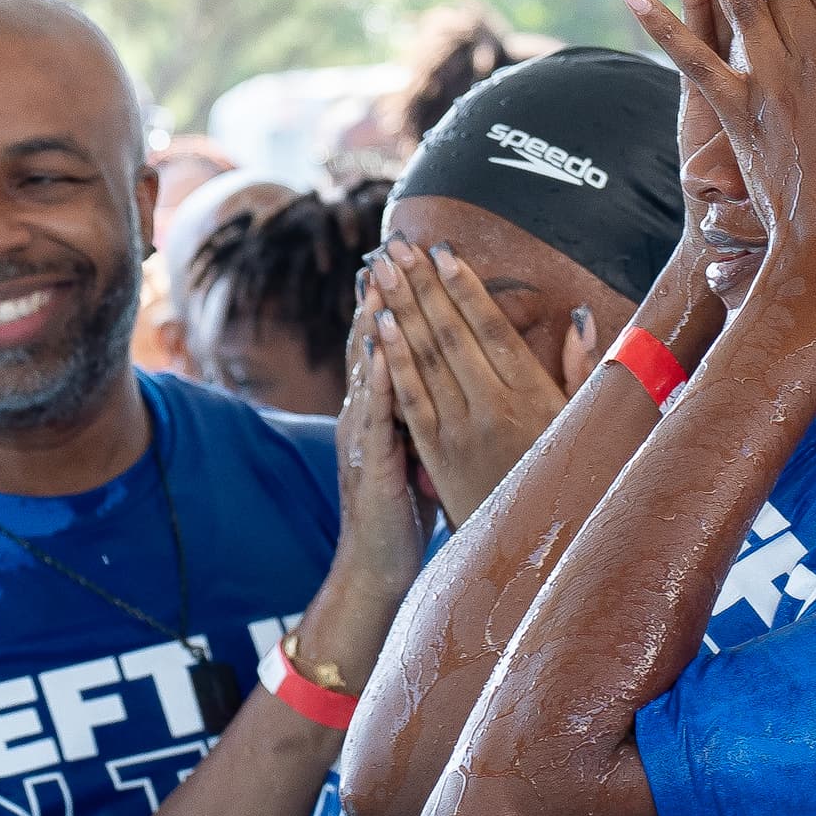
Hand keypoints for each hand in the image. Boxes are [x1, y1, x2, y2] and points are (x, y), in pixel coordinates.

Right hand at [320, 288, 434, 597]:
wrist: (377, 568)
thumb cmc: (409, 511)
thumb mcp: (424, 451)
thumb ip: (430, 411)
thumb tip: (450, 378)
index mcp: (385, 408)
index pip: (392, 342)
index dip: (401, 301)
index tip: (414, 258)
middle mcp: (369, 413)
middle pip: (375, 342)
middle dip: (385, 293)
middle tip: (391, 248)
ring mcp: (365, 435)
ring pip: (369, 368)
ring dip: (374, 322)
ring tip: (382, 279)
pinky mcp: (370, 462)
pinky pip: (373, 413)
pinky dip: (376, 379)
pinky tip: (382, 348)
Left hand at [364, 236, 579, 524]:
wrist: (538, 553)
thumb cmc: (575, 482)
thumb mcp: (589, 425)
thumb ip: (586, 368)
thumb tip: (577, 314)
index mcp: (533, 397)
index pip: (491, 327)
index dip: (464, 286)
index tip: (442, 249)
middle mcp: (492, 410)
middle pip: (449, 333)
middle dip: (419, 284)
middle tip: (396, 244)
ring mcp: (459, 433)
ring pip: (423, 359)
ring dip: (397, 308)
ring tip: (379, 270)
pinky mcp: (435, 455)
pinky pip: (409, 398)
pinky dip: (392, 360)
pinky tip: (378, 326)